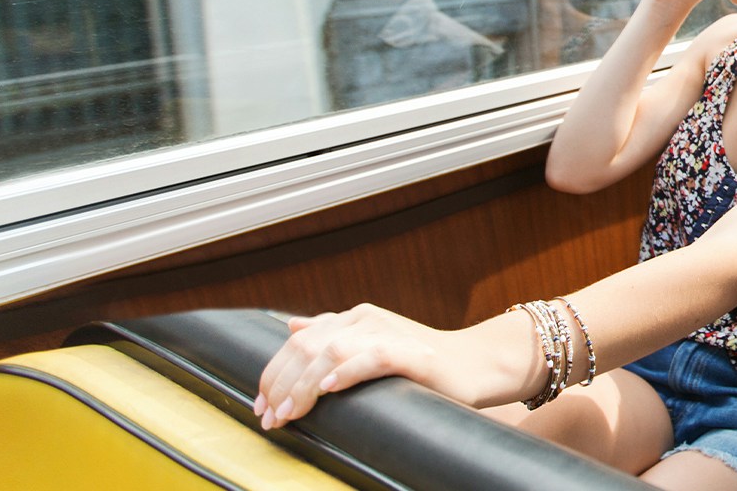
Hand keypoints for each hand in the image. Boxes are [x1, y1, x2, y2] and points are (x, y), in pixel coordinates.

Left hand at [254, 304, 519, 429]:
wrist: (475, 365)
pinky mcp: (412, 353)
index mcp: (354, 318)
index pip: (298, 342)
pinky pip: (372, 357)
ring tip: (290, 413)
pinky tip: (328, 389)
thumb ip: (333, 335)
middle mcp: (366, 319)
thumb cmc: (422, 365)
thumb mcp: (371, 346)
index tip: (260, 407)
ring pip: (331, 352)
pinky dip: (346, 372)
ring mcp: (389, 332)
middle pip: (307, 347)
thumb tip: (291, 327)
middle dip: (281, 385)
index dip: (272, 374)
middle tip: (270, 419)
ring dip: (303, 386)